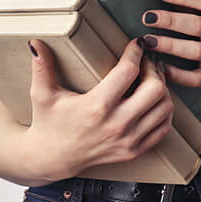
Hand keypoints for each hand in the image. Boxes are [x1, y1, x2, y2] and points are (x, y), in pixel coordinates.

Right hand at [24, 38, 173, 181]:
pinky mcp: (134, 150)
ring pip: (164, 108)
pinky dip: (164, 111)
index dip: (136, 52)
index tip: (136, 44)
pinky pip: (163, 128)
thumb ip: (42, 67)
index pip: (128, 71)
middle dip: (154, 69)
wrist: (50, 159)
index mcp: (96, 107)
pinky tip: (154, 100)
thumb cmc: (48, 123)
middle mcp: (116, 125)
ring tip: (152, 77)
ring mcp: (128, 140)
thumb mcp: (42, 95)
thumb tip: (35, 42)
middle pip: (155, 89)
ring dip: (163, 89)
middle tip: (147, 60)